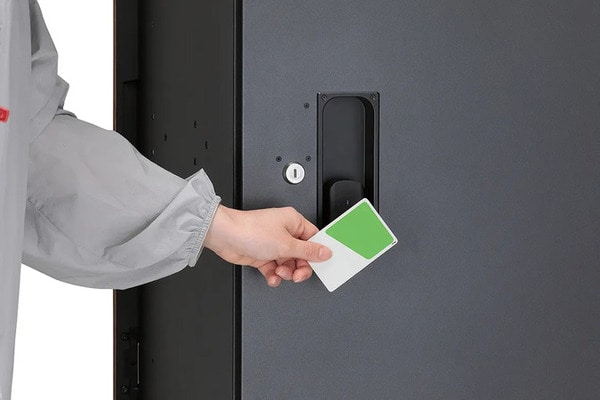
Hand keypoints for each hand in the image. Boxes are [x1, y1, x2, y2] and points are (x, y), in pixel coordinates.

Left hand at [204, 205, 331, 286]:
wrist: (224, 236)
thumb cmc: (251, 230)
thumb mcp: (286, 244)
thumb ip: (308, 251)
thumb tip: (325, 252)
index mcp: (294, 222)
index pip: (313, 239)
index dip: (317, 253)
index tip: (319, 265)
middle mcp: (284, 232)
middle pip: (302, 255)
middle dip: (299, 267)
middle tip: (296, 274)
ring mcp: (272, 244)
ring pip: (288, 264)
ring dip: (285, 272)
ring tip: (278, 272)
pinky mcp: (262, 254)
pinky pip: (274, 269)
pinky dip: (274, 276)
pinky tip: (271, 276)